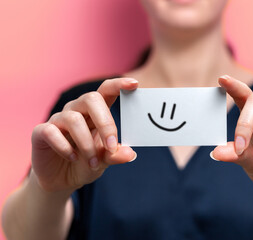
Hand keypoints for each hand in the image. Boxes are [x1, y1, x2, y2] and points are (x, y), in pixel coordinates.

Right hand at [31, 78, 137, 192]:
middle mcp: (77, 110)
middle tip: (111, 146)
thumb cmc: (86, 163)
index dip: (118, 85)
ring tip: (93, 163)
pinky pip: (52, 132)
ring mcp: (58, 120)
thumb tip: (130, 154)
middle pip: (91, 99)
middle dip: (105, 123)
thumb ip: (115, 155)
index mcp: (95, 112)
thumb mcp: (104, 161)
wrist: (61, 180)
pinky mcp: (41, 132)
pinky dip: (65, 147)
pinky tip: (73, 158)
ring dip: (86, 144)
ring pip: (74, 119)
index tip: (134, 84)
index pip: (106, 90)